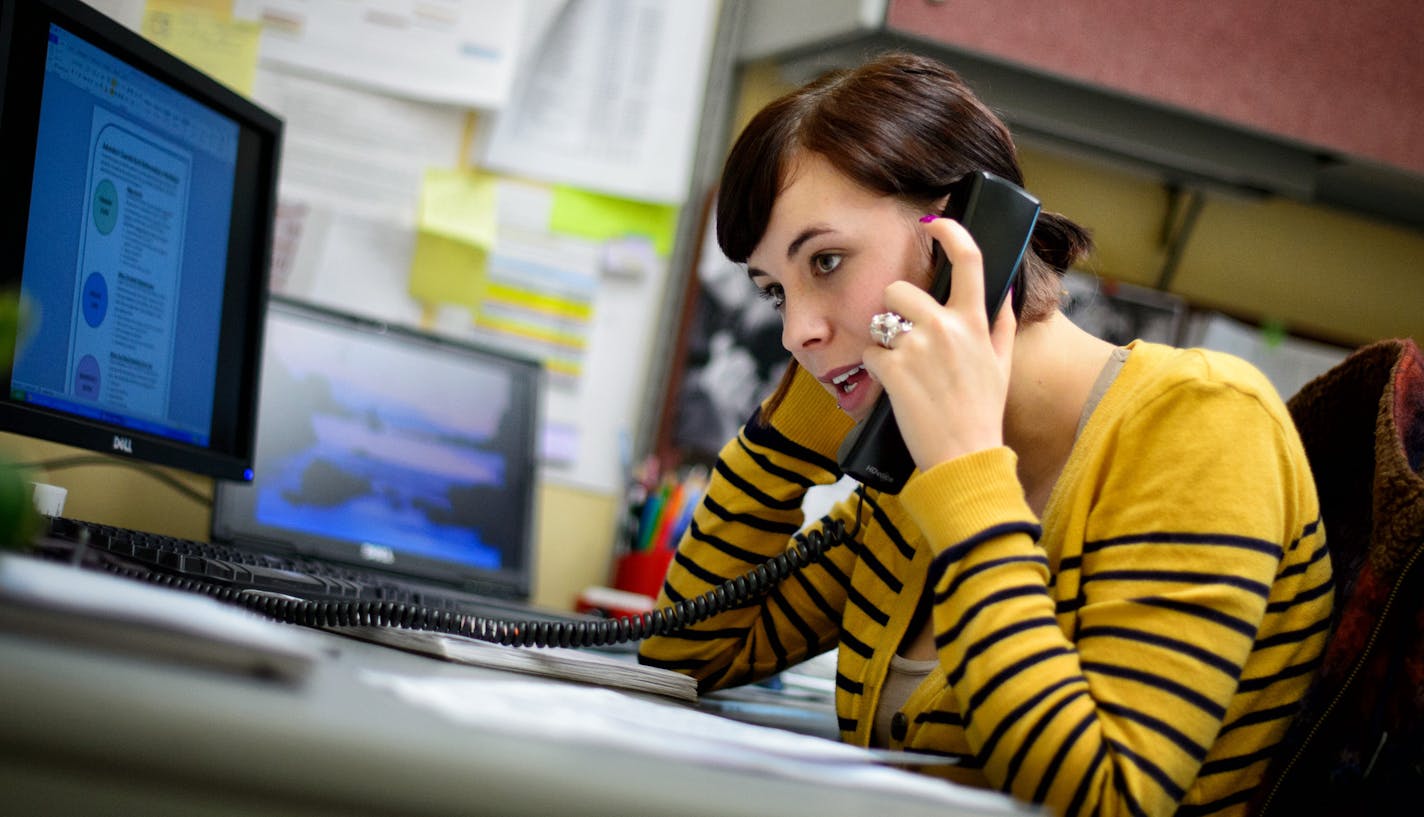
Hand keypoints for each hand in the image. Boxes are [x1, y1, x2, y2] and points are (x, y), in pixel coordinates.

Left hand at [860, 217, 1015, 471]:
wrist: (964, 456)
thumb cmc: (982, 413)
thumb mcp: (1001, 365)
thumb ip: (1000, 325)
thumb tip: (1003, 292)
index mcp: (975, 322)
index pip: (967, 259)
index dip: (949, 231)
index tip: (934, 221)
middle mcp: (946, 327)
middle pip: (899, 288)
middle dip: (893, 308)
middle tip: (903, 336)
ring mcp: (917, 347)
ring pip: (880, 322)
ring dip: (884, 342)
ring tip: (904, 370)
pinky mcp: (893, 369)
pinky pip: (869, 353)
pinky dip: (876, 370)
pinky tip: (896, 388)